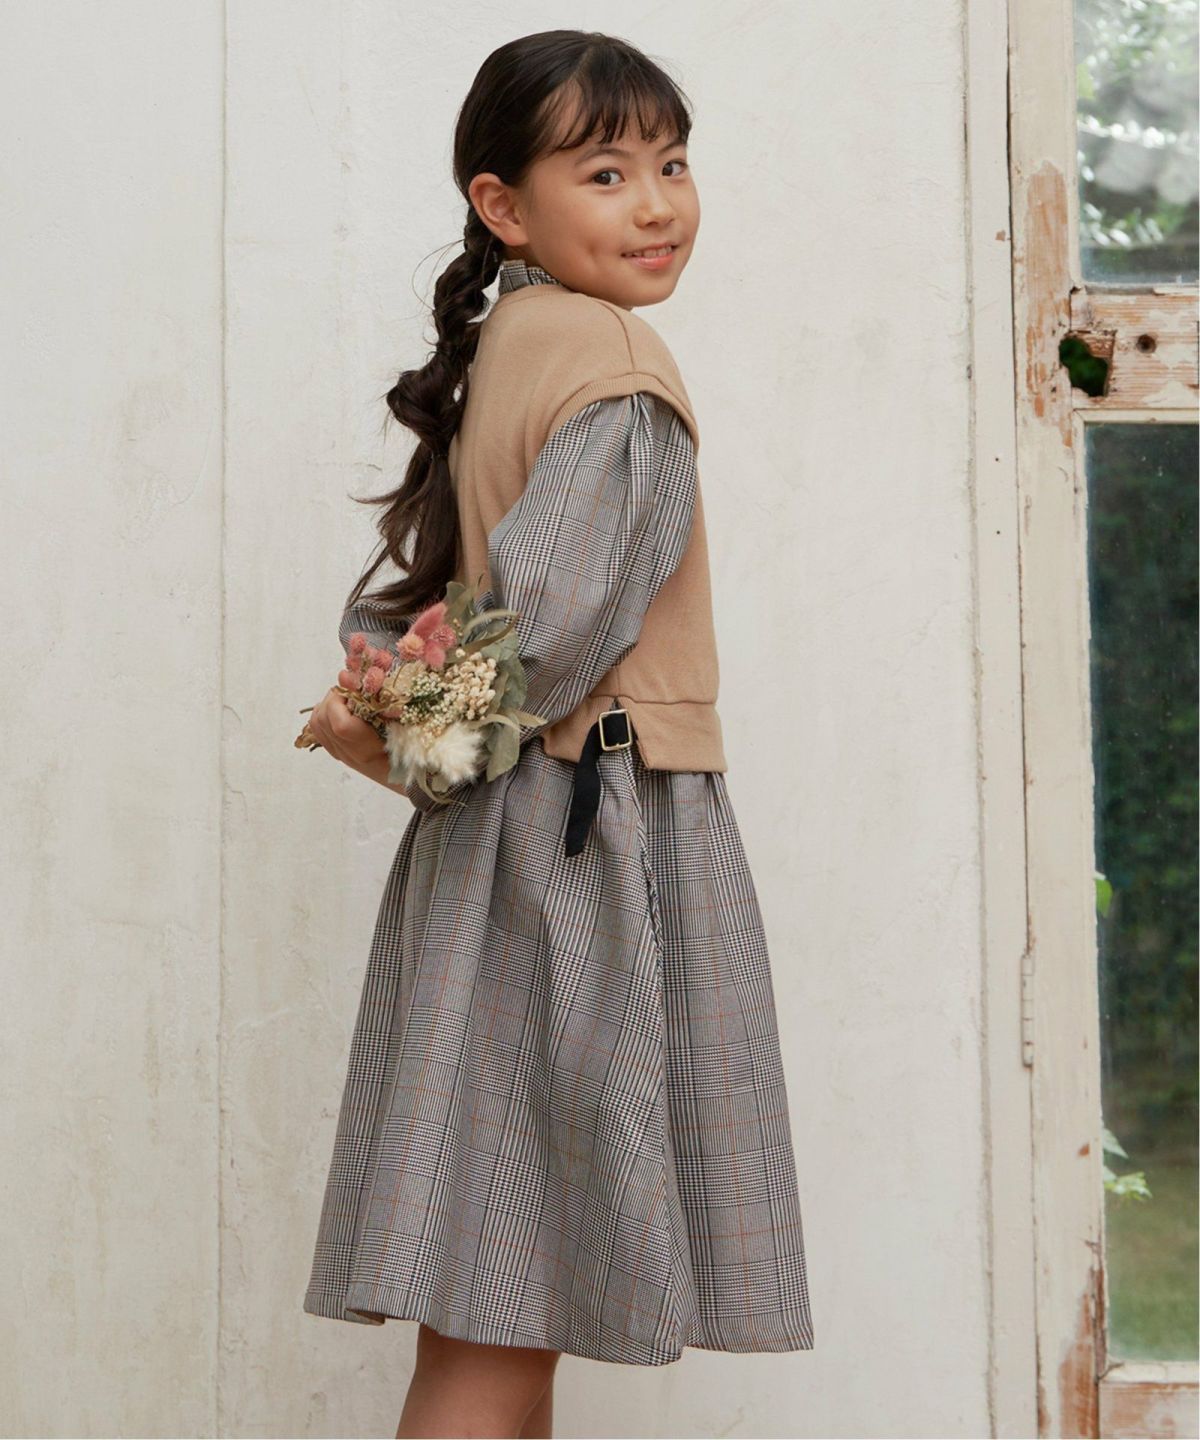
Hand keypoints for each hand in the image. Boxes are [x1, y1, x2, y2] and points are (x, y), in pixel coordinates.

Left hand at [307, 687, 440, 811]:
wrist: (413, 777)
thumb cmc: (416, 749)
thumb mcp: (407, 722)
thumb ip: (380, 700)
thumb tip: (346, 676)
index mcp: (371, 750)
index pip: (341, 725)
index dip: (341, 700)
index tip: (354, 690)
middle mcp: (352, 754)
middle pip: (322, 720)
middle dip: (333, 698)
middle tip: (352, 692)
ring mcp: (343, 755)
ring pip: (317, 723)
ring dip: (328, 705)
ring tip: (349, 700)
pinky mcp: (340, 753)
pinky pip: (320, 730)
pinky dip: (326, 714)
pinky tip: (344, 711)